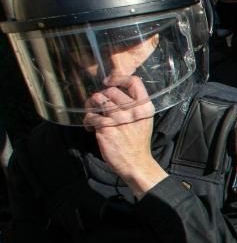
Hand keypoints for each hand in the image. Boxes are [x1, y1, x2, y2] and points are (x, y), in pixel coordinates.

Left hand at [83, 76, 166, 197]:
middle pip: (110, 90)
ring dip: (90, 106)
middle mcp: (132, 111)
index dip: (119, 78)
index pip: (135, 82)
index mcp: (144, 108)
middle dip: (100, 95)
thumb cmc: (138, 144)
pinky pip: (90, 116)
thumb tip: (114, 95)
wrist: (136, 164)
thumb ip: (134, 108)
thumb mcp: (144, 122)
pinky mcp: (105, 128)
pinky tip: (90, 127)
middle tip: (96, 104)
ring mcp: (118, 119)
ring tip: (91, 114)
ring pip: (97, 100)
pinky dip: (87, 121)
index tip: (109, 82)